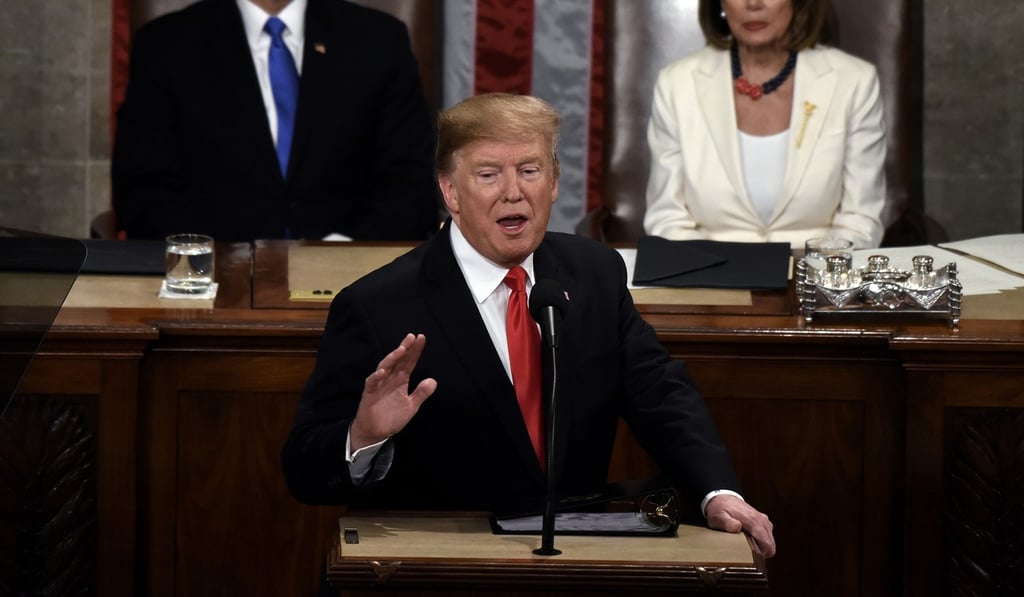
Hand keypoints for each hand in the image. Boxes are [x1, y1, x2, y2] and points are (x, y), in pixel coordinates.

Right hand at [349, 333, 436, 450]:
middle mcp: (390, 379)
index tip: (421, 338)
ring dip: (392, 358)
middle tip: (412, 337)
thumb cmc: (392, 417)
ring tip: (401, 350)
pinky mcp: (369, 394)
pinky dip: (376, 376)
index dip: (415, 351)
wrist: (375, 432)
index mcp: (400, 380)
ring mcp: (379, 385)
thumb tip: (433, 381)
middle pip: (398, 360)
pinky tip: (383, 371)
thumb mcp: (411, 406)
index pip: (409, 362)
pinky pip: (372, 382)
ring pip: (385, 367)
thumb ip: (421, 393)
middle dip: (404, 348)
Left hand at [705, 494, 775, 557]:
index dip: (761, 555)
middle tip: (747, 556)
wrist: (722, 497)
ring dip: (762, 547)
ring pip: (770, 540)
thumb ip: (727, 523)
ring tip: (747, 548)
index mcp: (753, 521)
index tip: (750, 559)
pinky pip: (768, 534)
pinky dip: (762, 541)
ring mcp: (763, 519)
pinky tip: (750, 541)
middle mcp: (761, 520)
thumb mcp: (718, 517)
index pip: (766, 543)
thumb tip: (737, 527)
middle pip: (770, 544)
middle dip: (762, 553)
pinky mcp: (763, 519)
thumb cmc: (719, 509)